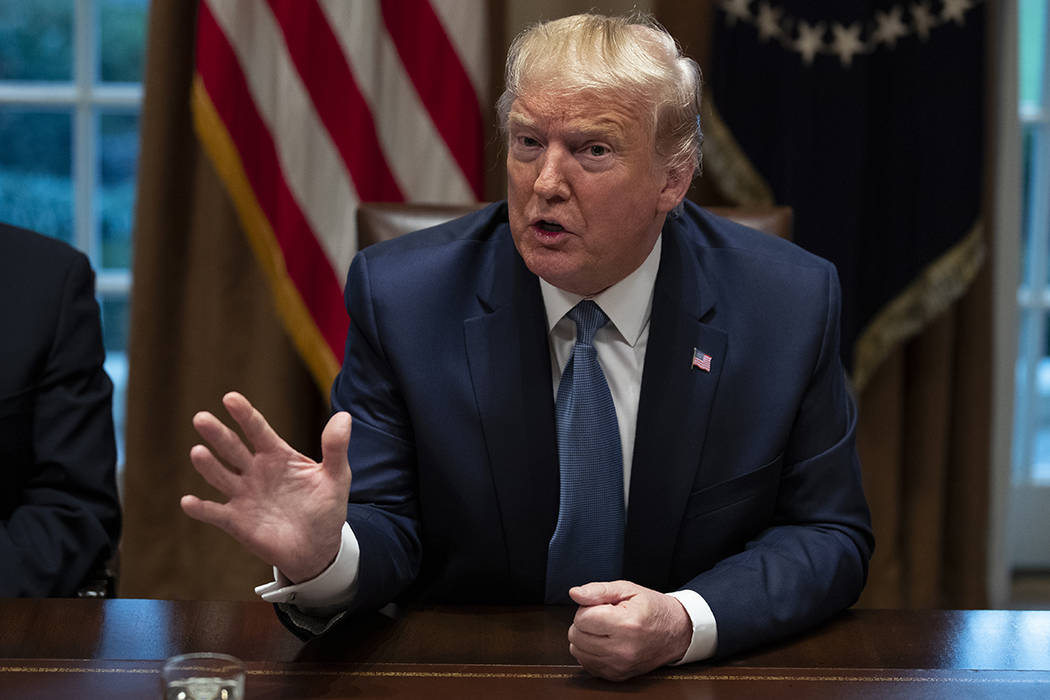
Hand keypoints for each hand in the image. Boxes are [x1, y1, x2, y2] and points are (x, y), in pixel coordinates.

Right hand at [181, 392, 351, 582]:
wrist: (318, 548)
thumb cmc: (325, 508)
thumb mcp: (337, 477)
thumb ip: (336, 448)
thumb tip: (344, 416)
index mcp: (277, 455)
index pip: (258, 430)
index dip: (245, 414)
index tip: (230, 398)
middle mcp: (255, 471)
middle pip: (233, 448)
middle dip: (218, 434)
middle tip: (201, 418)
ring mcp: (244, 495)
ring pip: (221, 476)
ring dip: (208, 465)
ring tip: (198, 452)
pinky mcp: (236, 521)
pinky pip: (216, 513)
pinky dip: (201, 509)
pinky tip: (189, 501)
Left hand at [568, 580, 691, 680]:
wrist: (676, 632)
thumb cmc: (652, 608)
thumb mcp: (627, 589)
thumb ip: (598, 590)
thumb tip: (575, 593)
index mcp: (626, 624)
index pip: (581, 618)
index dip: (587, 608)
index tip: (602, 606)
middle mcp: (622, 649)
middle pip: (576, 636)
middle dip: (585, 623)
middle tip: (604, 617)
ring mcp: (620, 666)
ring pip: (578, 651)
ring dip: (585, 638)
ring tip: (605, 630)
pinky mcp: (617, 676)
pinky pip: (587, 664)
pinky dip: (590, 652)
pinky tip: (605, 643)